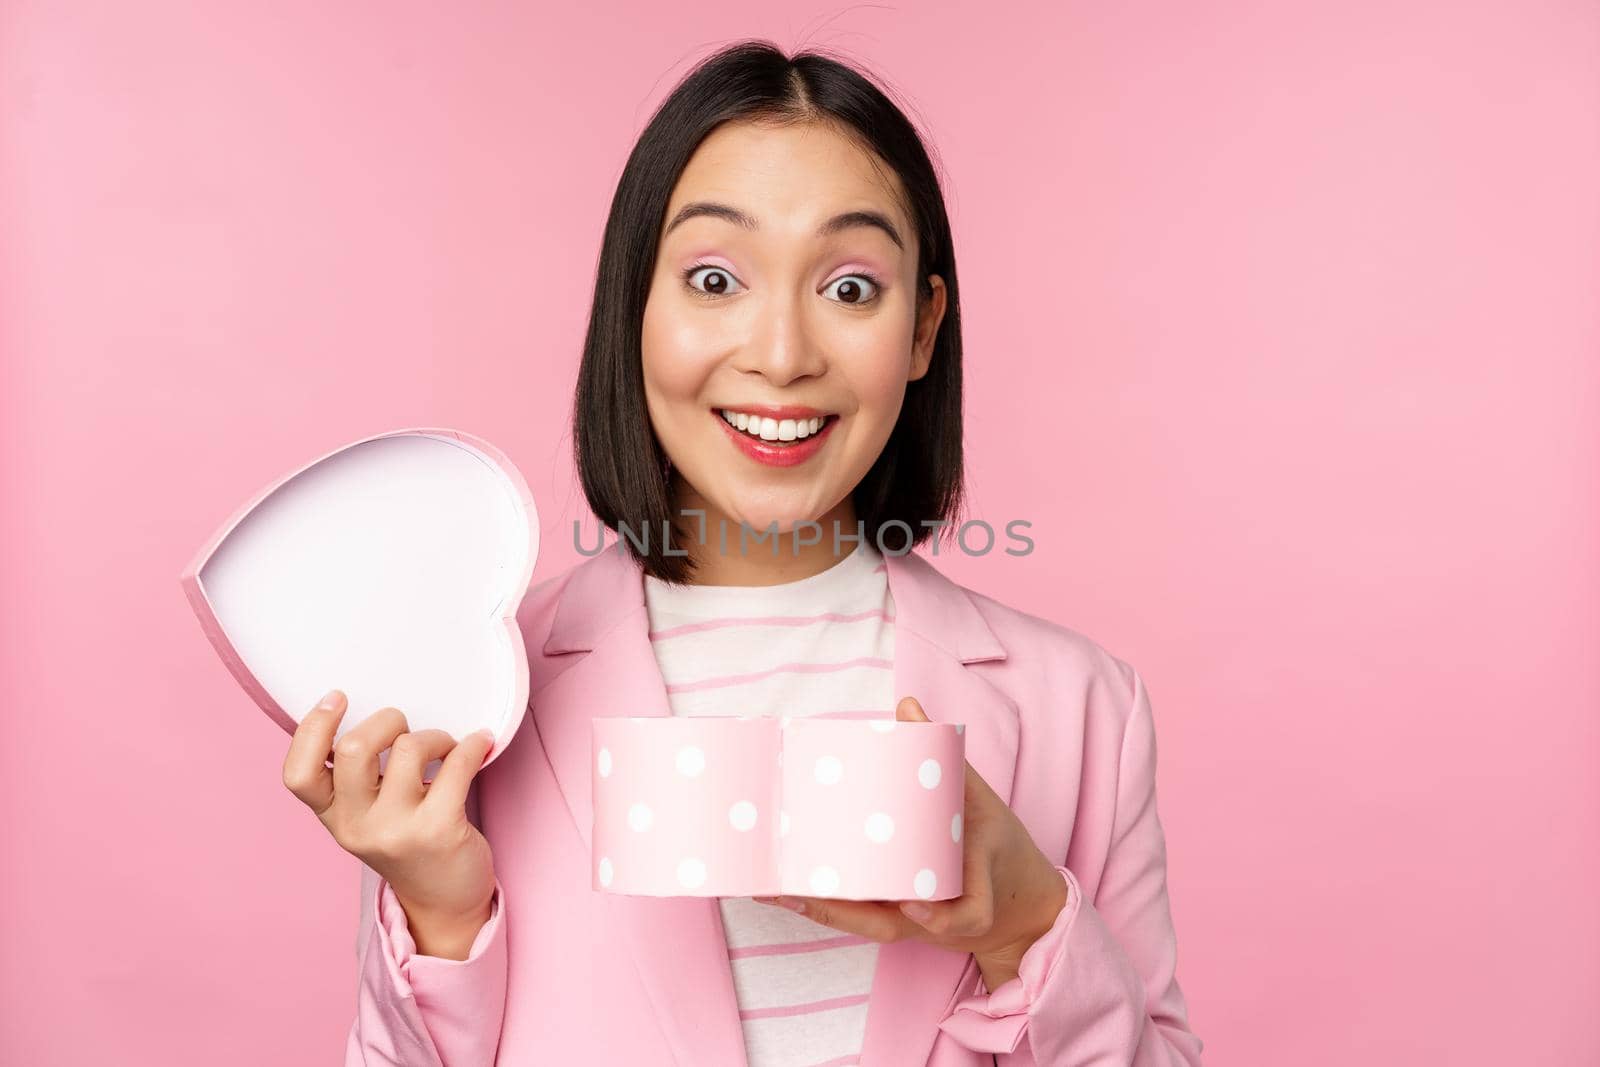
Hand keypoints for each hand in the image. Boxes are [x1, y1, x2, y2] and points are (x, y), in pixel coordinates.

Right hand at [282, 690, 498, 946]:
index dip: (312, 729)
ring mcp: (396, 831)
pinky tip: (480, 745)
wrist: (444, 901)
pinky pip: (456, 765)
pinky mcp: (438, 830)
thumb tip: (373, 713)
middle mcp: (356, 826)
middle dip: (386, 720)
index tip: (337, 698)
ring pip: (407, 749)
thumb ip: (356, 779)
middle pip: (353, 749)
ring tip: (447, 748)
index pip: (298, 774)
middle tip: (406, 728)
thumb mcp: (367, 816)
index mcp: (333, 817)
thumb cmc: (408, 842)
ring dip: (435, 736)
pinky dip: (473, 746)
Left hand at [755, 696, 1069, 989]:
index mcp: (974, 892)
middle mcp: (935, 918)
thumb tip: (907, 704)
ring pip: (861, 924)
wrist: (1015, 906)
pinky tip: (783, 888)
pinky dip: (820, 904)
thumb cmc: (1000, 853)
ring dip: (814, 907)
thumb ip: (949, 758)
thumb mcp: (986, 803)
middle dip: (835, 907)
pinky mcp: (894, 921)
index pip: (965, 917)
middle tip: (790, 885)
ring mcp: (911, 925)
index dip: (938, 916)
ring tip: (769, 886)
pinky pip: (854, 916)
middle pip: (887, 927)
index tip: (912, 907)